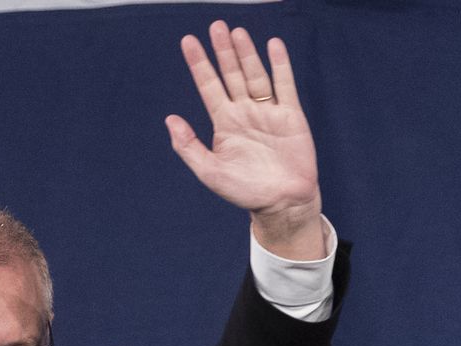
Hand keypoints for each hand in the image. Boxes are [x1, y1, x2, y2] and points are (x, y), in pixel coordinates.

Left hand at [166, 21, 325, 258]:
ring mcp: (268, 112)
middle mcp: (244, 113)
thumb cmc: (246, 191)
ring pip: (255, 75)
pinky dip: (280, 66)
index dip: (199, 64)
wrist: (282, 204)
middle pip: (232, 74)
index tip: (188, 41)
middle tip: (215, 26)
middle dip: (223, 51)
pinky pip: (285, 86)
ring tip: (237, 32)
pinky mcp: (291, 116)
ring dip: (246, 54)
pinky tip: (273, 46)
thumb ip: (189, 146)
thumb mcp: (210, 172)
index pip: (209, 86)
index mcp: (224, 123)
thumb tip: (169, 119)